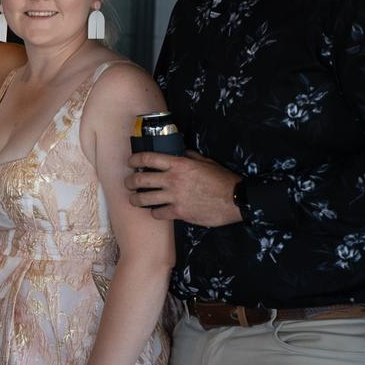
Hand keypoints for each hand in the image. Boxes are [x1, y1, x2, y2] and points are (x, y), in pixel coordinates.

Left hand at [126, 150, 241, 226]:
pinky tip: (155, 211)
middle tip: (128, 183)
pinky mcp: (179, 212)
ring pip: (144, 198)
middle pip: (140, 179)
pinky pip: (157, 213)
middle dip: (130, 181)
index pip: (148, 158)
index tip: (130, 162)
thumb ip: (188, 156)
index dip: (134, 159)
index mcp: (179, 164)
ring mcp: (175, 197)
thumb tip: (178, 151)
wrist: (236, 199)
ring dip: (135, 199)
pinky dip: (154, 213)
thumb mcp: (205, 162)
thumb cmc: (222, 179)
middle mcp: (173, 179)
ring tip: (134, 199)